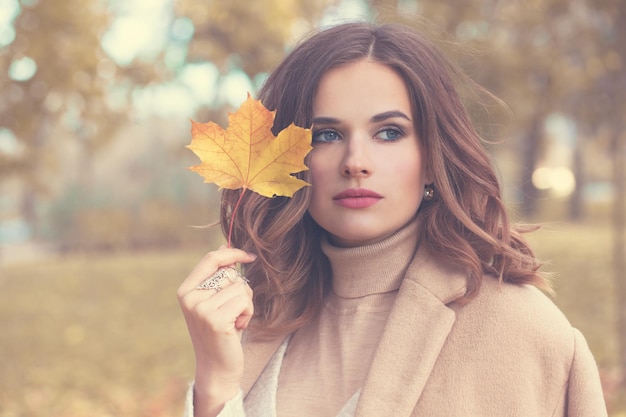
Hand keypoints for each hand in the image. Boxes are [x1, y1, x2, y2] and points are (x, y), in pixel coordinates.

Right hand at [177, 246, 256, 416]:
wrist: (216, 368)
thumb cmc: (221, 332)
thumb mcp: (216, 301)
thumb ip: (218, 275)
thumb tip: (224, 244)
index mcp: (186, 290)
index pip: (211, 259)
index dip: (232, 253)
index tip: (250, 256)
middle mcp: (190, 298)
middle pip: (230, 274)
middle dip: (241, 290)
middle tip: (234, 312)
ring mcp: (201, 309)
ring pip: (240, 287)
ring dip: (246, 304)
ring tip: (234, 321)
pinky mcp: (215, 320)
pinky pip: (244, 301)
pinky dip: (248, 313)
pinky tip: (237, 328)